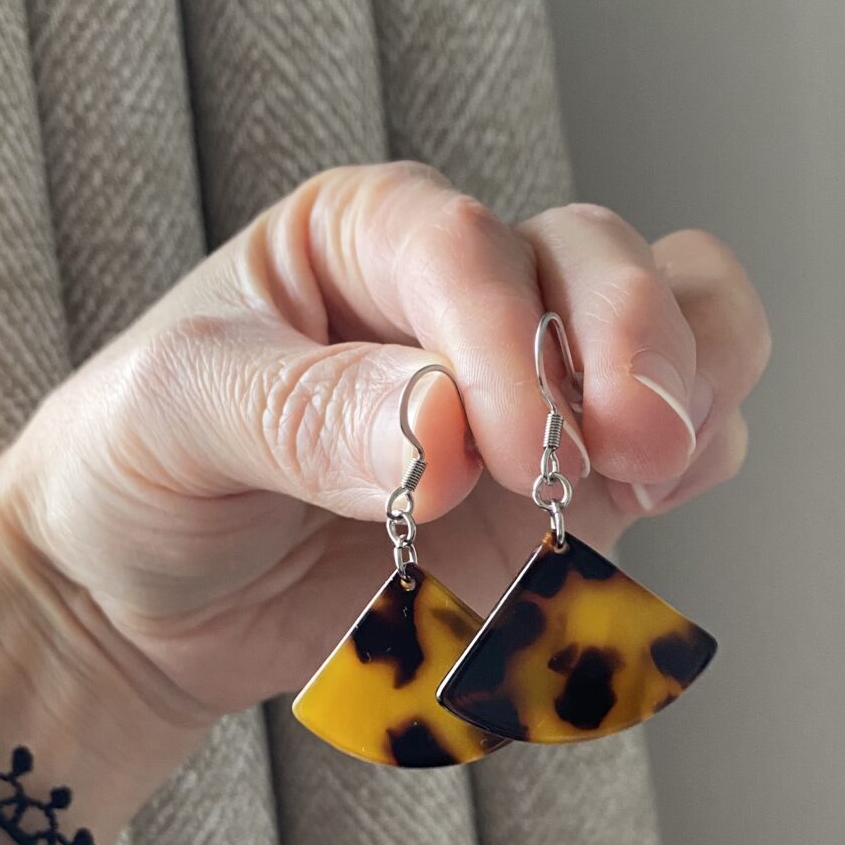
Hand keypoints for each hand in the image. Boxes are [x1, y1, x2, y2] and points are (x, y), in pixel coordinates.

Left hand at [0, 163, 768, 842]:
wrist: (152, 605)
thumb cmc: (143, 479)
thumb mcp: (175, 419)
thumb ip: (299, 413)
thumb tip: (443, 429)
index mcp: (361, 239)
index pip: (468, 248)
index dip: (502, 340)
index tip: (490, 454)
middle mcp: (461, 298)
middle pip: (598, 258)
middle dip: (627, 345)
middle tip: (617, 449)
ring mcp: (526, 394)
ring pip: (677, 320)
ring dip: (691, 379)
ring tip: (648, 463)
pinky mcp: (566, 490)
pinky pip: (683, 440)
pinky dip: (701, 454)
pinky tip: (653, 494)